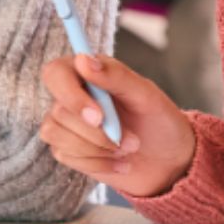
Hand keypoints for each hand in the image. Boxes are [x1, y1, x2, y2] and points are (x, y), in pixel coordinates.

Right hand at [40, 53, 195, 197]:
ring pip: (57, 135)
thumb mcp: (145, 95)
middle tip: (131, 140)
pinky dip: (97, 163)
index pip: (56, 74)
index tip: (98, 117)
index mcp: (87, 73)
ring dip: (97, 148)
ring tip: (126, 149)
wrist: (168, 161)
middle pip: (59, 111)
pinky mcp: (66, 149)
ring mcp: (65, 124)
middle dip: (97, 133)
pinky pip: (65, 156)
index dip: (71, 96)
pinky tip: (119, 162)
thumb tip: (83, 60)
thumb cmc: (158, 121)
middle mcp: (71, 96)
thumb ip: (115, 75)